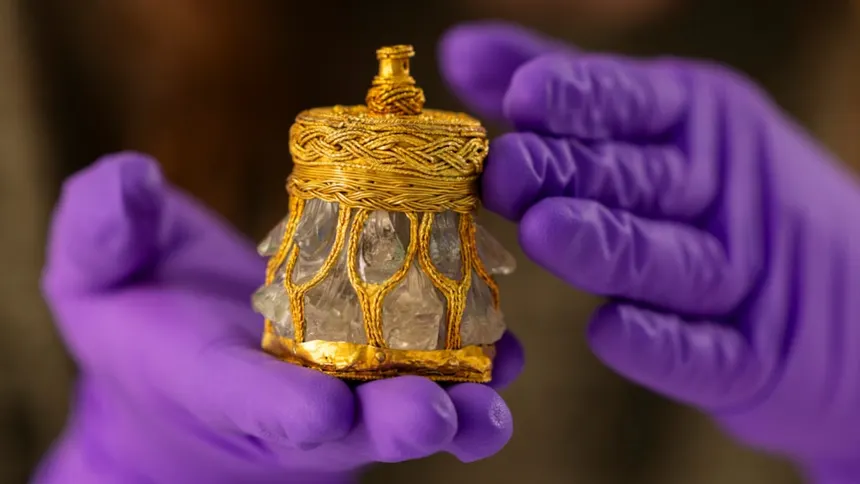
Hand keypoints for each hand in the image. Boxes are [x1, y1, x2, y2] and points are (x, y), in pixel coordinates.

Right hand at [35, 153, 522, 482]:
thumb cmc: (137, 314)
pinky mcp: (376, 368)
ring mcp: (340, 392)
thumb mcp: (94, 271)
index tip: (319, 409)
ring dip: (453, 410)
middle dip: (387, 422)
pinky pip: (430, 373)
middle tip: (431, 415)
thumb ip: (103, 232)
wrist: (186, 358)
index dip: (282, 409)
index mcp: (212, 384)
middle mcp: (287, 401)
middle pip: (344, 426)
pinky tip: (507, 345)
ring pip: (398, 412)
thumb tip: (127, 179)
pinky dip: (471, 365)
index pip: (245, 403)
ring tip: (491, 403)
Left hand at [441, 22, 859, 481]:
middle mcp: (717, 191)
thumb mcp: (653, 132)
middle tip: (505, 170)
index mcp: (691, 127)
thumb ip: (562, 96)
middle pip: (634, 180)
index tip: (520, 98)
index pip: (624, 104)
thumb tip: (461, 52)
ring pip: (664, 260)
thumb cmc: (716, 210)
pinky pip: (702, 352)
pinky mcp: (755, 358)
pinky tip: (610, 333)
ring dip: (606, 247)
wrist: (850, 308)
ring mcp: (743, 275)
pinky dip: (659, 344)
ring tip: (546, 232)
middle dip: (569, 173)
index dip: (574, 100)